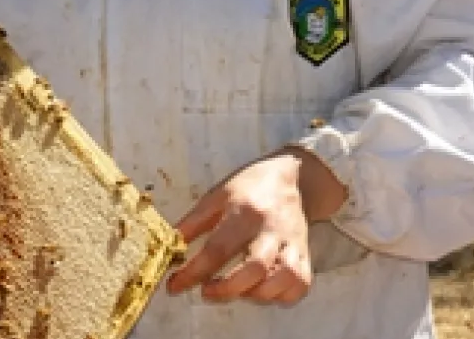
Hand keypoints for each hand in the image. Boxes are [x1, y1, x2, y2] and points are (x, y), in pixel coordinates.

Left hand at [165, 148, 346, 305]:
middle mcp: (272, 229)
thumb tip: (168, 247)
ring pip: (283, 280)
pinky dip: (282, 296)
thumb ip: (191, 224)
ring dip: (256, 294)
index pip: (218, 249)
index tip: (175, 286)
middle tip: (206, 291)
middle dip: (226, 289)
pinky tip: (261, 290)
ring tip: (236, 290)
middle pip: (255, 269)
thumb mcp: (215, 196)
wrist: (294, 177)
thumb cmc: (250, 186)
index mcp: (246, 212)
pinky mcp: (306, 254)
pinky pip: (300, 284)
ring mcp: (293, 243)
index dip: (194, 272)